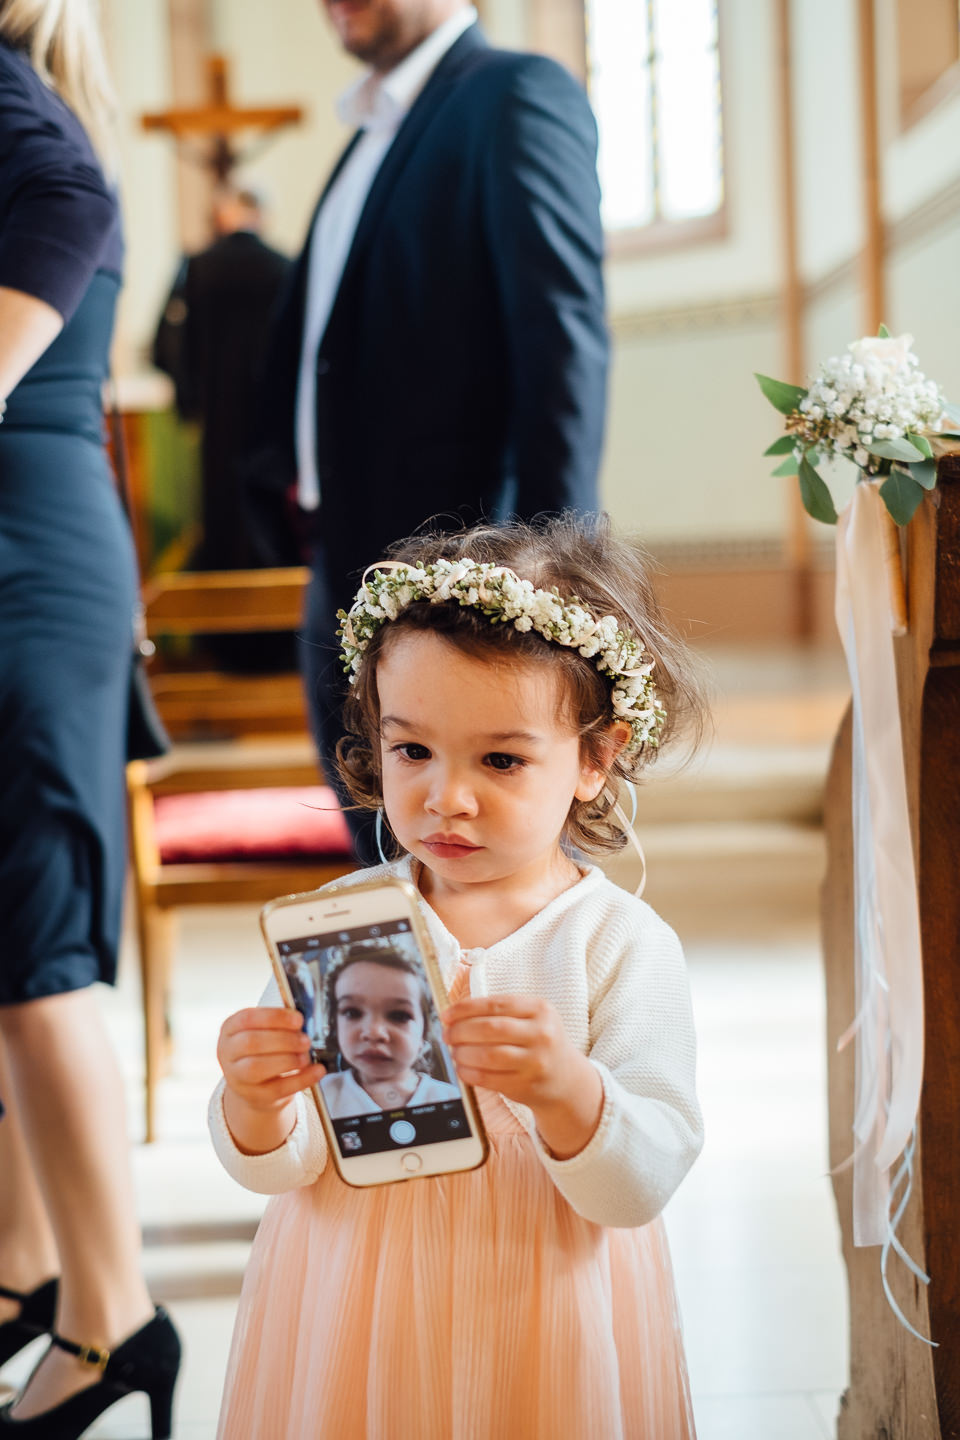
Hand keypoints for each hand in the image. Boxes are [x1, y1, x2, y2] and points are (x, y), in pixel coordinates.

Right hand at [217, 1007, 325, 1154]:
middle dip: (283, 1040)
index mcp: (230, 1029)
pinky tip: (317, 1071)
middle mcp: (227, 1053)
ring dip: (288, 1060)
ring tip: (306, 1056)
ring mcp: (237, 1078)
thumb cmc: (264, 1049)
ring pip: (258, 1068)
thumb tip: (305, 1019)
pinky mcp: (254, 1097)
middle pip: (251, 1043)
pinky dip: (302, 1079)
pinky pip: (278, 1089)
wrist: (255, 1085)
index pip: (246, 1019)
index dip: (274, 1017)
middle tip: (306, 1040)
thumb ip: (280, 1023)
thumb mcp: (265, 1031)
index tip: (299, 1019)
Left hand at [442, 995, 602, 1158]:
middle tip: (447, 1034)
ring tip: (454, 1051)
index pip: (495, 1004)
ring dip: (463, 1053)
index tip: (447, 1014)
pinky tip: (462, 1068)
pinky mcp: (526, 1085)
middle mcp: (542, 1034)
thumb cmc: (538, 1042)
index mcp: (541, 1009)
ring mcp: (535, 1062)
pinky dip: (469, 1073)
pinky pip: (489, 1078)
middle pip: (490, 1029)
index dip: (465, 1009)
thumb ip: (499, 1012)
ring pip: (488, 1055)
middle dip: (460, 1031)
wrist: (565, 1078)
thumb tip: (455, 1014)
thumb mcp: (531, 1017)